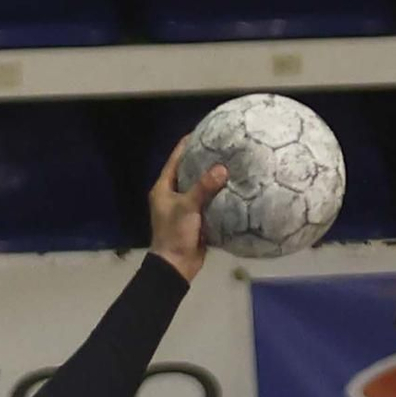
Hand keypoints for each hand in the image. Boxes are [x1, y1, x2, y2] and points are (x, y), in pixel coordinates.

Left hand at [147, 137, 228, 282]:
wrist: (176, 266)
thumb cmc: (175, 233)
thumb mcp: (188, 207)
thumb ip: (204, 187)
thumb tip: (222, 169)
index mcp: (163, 188)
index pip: (176, 158)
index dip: (189, 143)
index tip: (205, 130)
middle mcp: (172, 194)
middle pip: (189, 170)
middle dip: (204, 159)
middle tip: (223, 146)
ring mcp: (184, 207)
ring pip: (200, 187)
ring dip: (213, 178)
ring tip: (231, 162)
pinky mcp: (196, 219)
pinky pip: (208, 202)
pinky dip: (218, 195)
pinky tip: (232, 186)